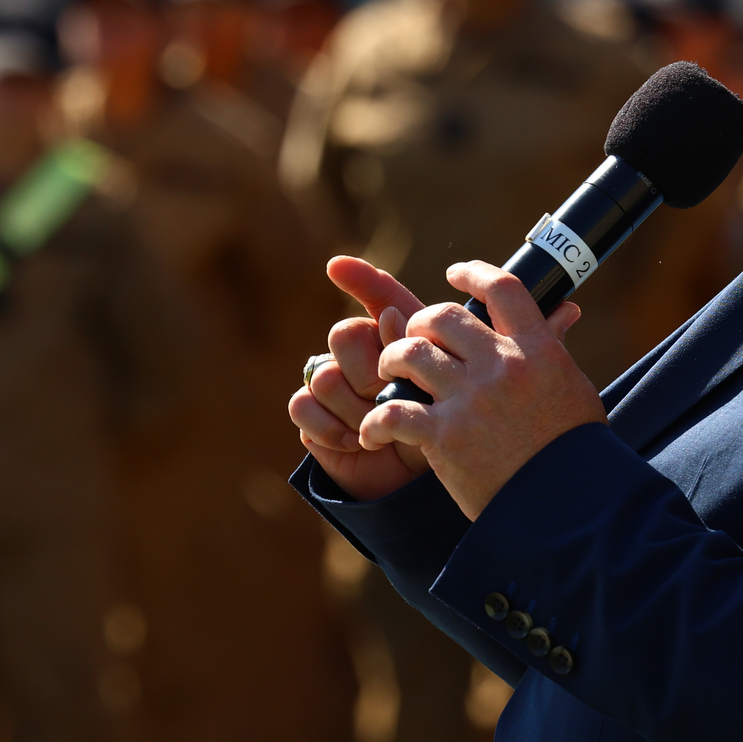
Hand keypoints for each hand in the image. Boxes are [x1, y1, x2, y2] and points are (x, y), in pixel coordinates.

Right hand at [287, 257, 430, 500]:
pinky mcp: (311, 415)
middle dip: (369, 372)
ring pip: (324, 376)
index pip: (377, 293)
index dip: (359, 277)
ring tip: (377, 425)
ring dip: (355, 408)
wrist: (418, 474)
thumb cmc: (435, 421)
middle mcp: (357, 349)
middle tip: (391, 397)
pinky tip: (354, 440)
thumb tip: (387, 316)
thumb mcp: (438, 384)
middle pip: (343, 335)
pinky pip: (303, 405)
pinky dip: (330, 427)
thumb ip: (418, 348)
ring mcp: (331, 380)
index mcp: (393, 332)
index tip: (337, 267)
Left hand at [360, 260, 604, 519]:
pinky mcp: (445, 437)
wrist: (567, 506)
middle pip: (441, 316)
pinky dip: (375, 422)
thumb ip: (554, 347)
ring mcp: (471, 400)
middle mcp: (502, 367)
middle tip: (413, 339)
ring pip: (409, 354)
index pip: (502, 289)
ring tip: (388, 374)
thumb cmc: (573, 448)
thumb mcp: (572, 387)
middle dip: (419, 324)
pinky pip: (392, 412)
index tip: (455, 274)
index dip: (473, 273)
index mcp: (537, 350)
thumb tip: (565, 310)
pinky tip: (373, 433)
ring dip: (390, 360)